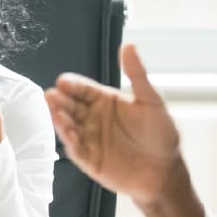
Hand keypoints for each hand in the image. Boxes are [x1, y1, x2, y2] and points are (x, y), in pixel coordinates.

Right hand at [45, 44, 202, 216]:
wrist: (165, 171)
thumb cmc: (161, 135)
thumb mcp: (151, 101)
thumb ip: (137, 75)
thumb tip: (129, 45)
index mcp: (105, 100)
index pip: (83, 89)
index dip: (73, 85)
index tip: (63, 81)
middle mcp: (92, 118)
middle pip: (70, 105)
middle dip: (60, 100)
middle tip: (51, 96)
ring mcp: (88, 138)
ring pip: (68, 126)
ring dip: (59, 119)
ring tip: (53, 111)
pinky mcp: (88, 159)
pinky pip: (75, 148)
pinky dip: (69, 140)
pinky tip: (66, 132)